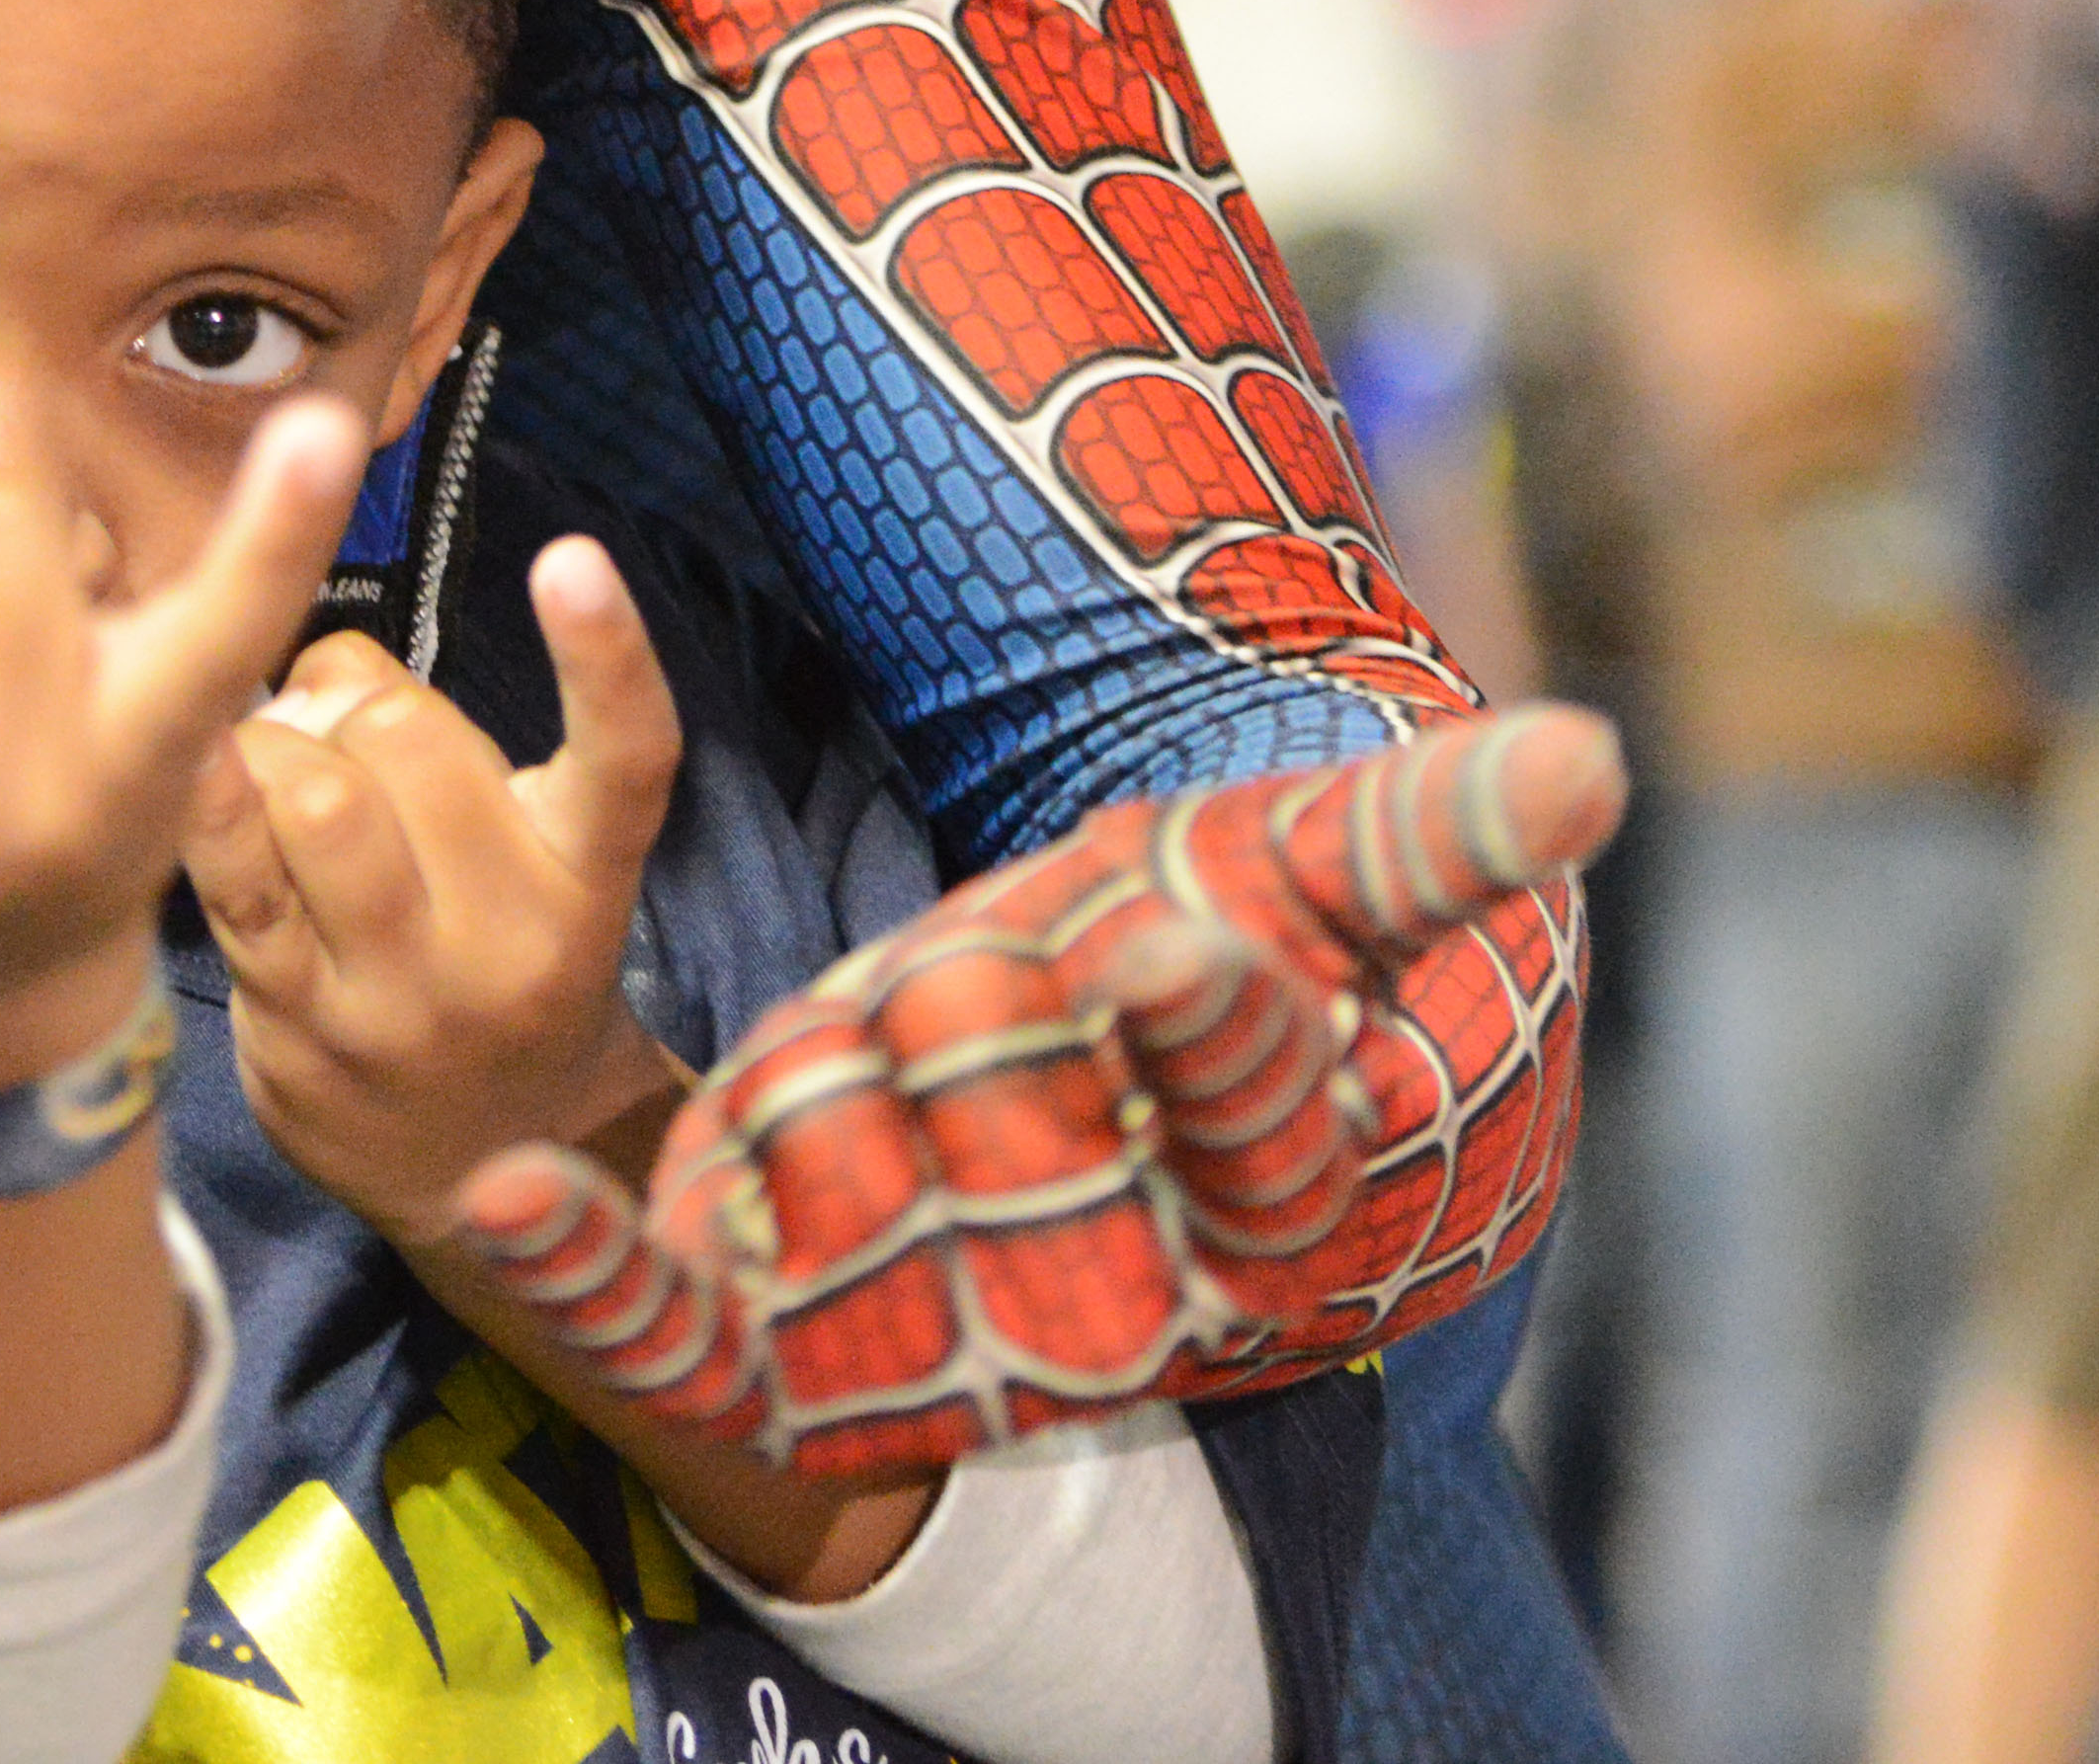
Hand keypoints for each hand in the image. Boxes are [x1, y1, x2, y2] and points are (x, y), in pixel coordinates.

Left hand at [185, 532, 688, 1241]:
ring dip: (275, 748)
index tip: (573, 557)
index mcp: (587, 882)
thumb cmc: (489, 959)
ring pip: (314, 797)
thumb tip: (319, 661)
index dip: (606, 657)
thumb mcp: (525, 864)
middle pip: (409, 736)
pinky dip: (210, 799)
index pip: (626, 759)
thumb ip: (451, 754)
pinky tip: (197, 762)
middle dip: (353, 697)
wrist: (470, 1170)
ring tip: (279, 769)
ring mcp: (399, 998)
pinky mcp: (297, 1024)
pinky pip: (233, 877)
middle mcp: (510, 944)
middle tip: (339, 720)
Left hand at [451, 703, 1622, 1475]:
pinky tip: (501, 1196)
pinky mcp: (760, 1342)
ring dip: (829, 1087)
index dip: (1214, 1042)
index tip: (1170, 944)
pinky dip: (580, 1270)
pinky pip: (656, 1319)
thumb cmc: (1188, 987)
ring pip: (854, 1163)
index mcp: (1255, 1210)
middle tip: (999, 970)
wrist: (1046, 1131)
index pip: (1254, 1132)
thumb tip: (1597, 756)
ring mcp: (924, 1330)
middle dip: (979, 1021)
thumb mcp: (1305, 895)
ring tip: (871, 1051)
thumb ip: (1427, 843)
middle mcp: (1096, 1295)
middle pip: (1021, 1122)